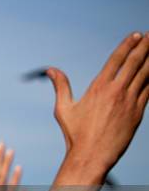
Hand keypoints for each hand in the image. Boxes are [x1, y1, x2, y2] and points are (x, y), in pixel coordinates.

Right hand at [47, 32, 148, 184]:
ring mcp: (129, 102)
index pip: (116, 60)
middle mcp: (116, 92)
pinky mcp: (137, 113)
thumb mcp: (63, 109)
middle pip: (134, 63)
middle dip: (144, 47)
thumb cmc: (75, 134)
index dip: (127, 45)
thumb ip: (61, 86)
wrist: (92, 155)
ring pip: (145, 74)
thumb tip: (51, 70)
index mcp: (98, 88)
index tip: (135, 35)